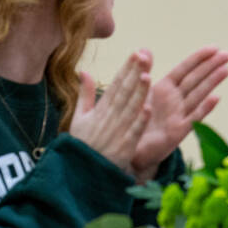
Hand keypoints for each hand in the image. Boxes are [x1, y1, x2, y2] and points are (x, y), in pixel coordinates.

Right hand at [69, 50, 151, 172]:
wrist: (80, 173)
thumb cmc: (82, 144)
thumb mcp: (79, 118)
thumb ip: (84, 94)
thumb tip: (84, 71)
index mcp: (100, 109)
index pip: (116, 84)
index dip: (127, 68)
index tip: (136, 53)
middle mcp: (109, 118)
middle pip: (124, 92)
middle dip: (134, 73)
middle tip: (144, 55)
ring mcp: (117, 132)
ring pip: (130, 109)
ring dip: (138, 93)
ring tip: (147, 76)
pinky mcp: (123, 148)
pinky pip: (132, 133)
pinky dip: (139, 121)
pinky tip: (147, 109)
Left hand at [131, 46, 227, 180]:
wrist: (130, 150)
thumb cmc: (135, 121)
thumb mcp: (136, 93)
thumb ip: (142, 71)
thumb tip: (143, 49)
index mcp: (164, 89)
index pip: (185, 70)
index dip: (199, 58)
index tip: (215, 48)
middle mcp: (174, 100)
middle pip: (196, 80)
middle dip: (211, 66)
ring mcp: (178, 115)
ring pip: (198, 95)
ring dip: (212, 82)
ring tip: (226, 70)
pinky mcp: (178, 132)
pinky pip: (193, 118)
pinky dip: (204, 108)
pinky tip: (216, 98)